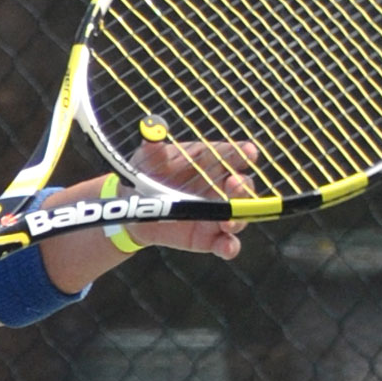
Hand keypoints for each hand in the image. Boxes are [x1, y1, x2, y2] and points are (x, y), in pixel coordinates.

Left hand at [111, 134, 261, 262]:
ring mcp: (217, 213)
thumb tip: (151, 133)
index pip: (232, 155)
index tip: (249, 152)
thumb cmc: (145, 174)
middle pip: (242, 185)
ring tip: (228, 222)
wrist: (133, 207)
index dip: (242, 153)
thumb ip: (152, 148)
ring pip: (240, 216)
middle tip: (234, 185)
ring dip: (239, 219)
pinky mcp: (210, 237)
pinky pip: (226, 244)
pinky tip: (226, 246)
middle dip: (242, 186)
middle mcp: (219, 186)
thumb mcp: (146, 159)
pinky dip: (230, 247)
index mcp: (210, 161)